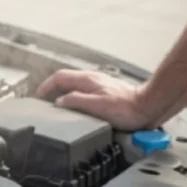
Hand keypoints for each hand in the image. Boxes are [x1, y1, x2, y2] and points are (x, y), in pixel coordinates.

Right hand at [35, 69, 155, 130]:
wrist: (148, 107)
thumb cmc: (127, 108)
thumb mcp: (97, 106)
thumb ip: (76, 101)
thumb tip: (59, 101)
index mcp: (88, 80)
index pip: (59, 77)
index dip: (46, 85)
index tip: (38, 96)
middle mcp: (92, 79)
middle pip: (66, 79)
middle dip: (52, 88)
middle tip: (45, 100)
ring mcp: (99, 85)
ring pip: (74, 85)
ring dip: (63, 92)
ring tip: (58, 104)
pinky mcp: (105, 92)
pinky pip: (83, 91)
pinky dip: (74, 96)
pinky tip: (77, 107)